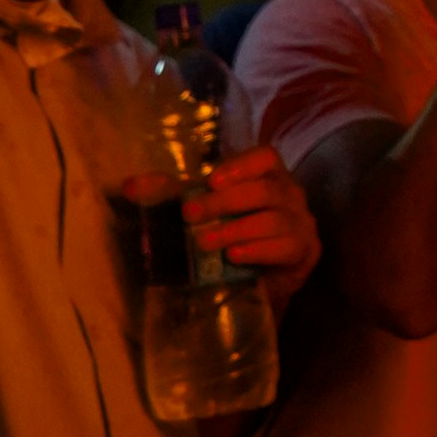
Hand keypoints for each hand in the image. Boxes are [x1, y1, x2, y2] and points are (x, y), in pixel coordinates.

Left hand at [184, 146, 319, 313]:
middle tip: (190, 215)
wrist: (259, 278)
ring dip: (236, 230)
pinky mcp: (306, 251)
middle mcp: (290, 194)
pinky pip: (287, 246)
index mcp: (268, 175)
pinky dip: (258, 250)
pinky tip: (234, 257)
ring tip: (206, 242)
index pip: (265, 157)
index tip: (211, 180)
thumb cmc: (231, 233)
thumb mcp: (202, 210)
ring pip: (274, 219)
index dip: (240, 166)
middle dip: (224, 202)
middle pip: (265, 190)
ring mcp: (302, 222)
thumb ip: (171, 195)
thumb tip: (130, 186)